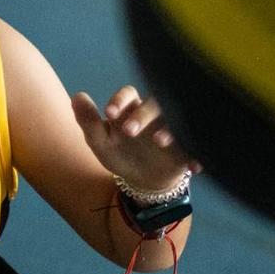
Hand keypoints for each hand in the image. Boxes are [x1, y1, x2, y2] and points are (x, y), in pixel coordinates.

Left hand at [71, 86, 197, 190]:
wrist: (143, 179)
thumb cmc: (120, 154)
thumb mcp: (100, 142)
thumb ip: (88, 121)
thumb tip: (77, 96)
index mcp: (132, 108)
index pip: (128, 94)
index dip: (120, 100)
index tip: (109, 113)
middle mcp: (155, 114)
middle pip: (154, 104)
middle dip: (142, 115)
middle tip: (128, 131)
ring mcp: (174, 128)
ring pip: (177, 121)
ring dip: (170, 129)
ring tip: (159, 141)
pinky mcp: (189, 146)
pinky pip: (196, 147)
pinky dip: (197, 155)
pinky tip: (193, 167)